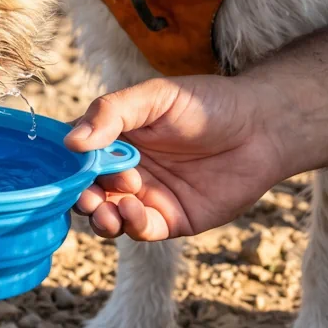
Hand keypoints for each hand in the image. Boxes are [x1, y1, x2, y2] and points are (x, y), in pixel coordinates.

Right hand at [63, 74, 289, 240]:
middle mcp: (124, 169)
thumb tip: (72, 142)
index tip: (66, 167)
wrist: (261, 128)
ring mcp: (146, 196)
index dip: (66, 163)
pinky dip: (131, 225)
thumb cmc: (207, 104)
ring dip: (100, 217)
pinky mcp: (171, 220)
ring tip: (108, 208)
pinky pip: (141, 230)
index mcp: (115, 137)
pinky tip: (135, 209)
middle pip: (86, 190)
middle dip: (82, 196)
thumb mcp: (154, 97)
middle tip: (89, 194)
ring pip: (108, 217)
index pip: (76, 154)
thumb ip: (112, 114)